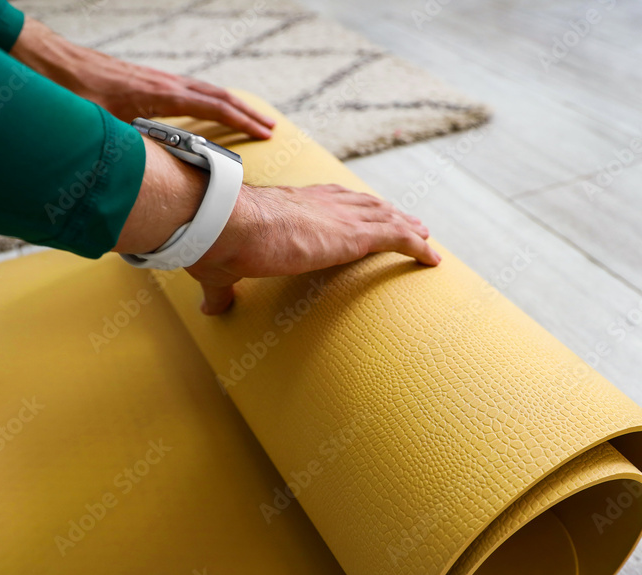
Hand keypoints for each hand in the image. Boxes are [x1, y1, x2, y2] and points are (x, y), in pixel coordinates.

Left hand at [10, 18, 274, 139]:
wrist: (46, 60)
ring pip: (205, 90)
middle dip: (247, 112)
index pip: (212, 106)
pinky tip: (209, 110)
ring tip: (251, 118)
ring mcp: (155, 79)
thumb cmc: (69, 93)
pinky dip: (209, 100)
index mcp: (158, 94)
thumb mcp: (99, 128)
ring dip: (231, 104)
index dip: (241, 121)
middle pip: (218, 95)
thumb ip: (125, 150)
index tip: (265, 134)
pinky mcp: (145, 81)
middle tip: (272, 128)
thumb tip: (143, 179)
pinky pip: (188, 90)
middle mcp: (163, 83)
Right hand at [186, 184, 441, 313]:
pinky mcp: (353, 235)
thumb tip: (210, 307)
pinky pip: (398, 238)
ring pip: (386, 218)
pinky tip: (432, 257)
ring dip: (408, 227)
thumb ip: (222, 289)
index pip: (330, 200)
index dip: (349, 206)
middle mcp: (321, 203)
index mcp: (292, 204)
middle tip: (405, 220)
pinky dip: (418, 247)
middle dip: (386, 213)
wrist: (228, 224)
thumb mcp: (221, 267)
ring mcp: (340, 217)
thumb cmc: (219, 240)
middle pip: (365, 204)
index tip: (360, 212)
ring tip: (425, 236)